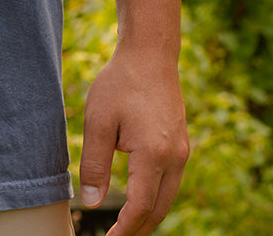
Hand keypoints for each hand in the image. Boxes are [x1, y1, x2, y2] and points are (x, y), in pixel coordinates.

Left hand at [78, 47, 189, 235]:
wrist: (150, 54)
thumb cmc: (121, 83)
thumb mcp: (98, 120)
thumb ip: (94, 164)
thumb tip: (91, 202)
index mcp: (153, 155)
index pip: (141, 207)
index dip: (124, 229)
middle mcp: (174, 158)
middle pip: (158, 209)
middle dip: (138, 229)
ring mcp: (181, 151)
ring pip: (168, 197)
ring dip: (148, 215)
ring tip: (125, 226)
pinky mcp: (181, 143)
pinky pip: (171, 181)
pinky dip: (156, 197)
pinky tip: (139, 198)